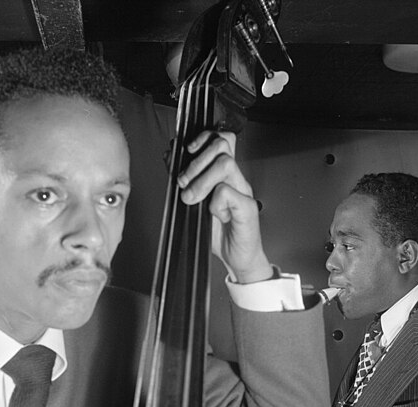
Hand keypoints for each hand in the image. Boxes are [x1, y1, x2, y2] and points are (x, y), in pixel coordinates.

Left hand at [177, 131, 272, 283]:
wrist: (237, 258)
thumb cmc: (219, 232)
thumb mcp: (195, 202)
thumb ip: (186, 179)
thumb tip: (170, 155)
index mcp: (225, 175)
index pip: (220, 139)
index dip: (203, 137)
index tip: (187, 150)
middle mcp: (236, 179)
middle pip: (222, 146)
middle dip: (196, 162)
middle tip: (184, 183)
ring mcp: (243, 192)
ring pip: (225, 164)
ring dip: (202, 181)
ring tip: (192, 199)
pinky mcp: (247, 208)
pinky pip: (228, 192)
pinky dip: (215, 203)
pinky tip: (215, 214)